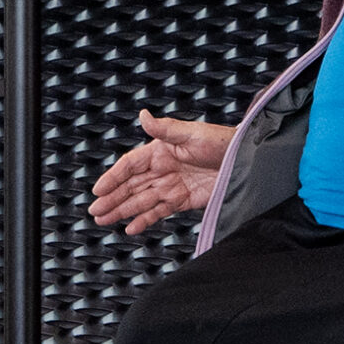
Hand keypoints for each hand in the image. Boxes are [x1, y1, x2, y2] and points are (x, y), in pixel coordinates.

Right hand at [88, 110, 235, 235]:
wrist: (247, 162)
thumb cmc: (222, 142)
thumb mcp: (192, 133)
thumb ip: (165, 129)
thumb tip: (143, 115)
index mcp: (160, 151)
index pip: (130, 166)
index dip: (113, 178)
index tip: (98, 190)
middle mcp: (162, 169)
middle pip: (131, 186)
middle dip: (112, 199)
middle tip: (95, 212)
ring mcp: (171, 186)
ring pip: (141, 201)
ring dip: (122, 211)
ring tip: (104, 221)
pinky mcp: (183, 201)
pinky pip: (159, 212)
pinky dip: (144, 220)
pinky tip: (130, 228)